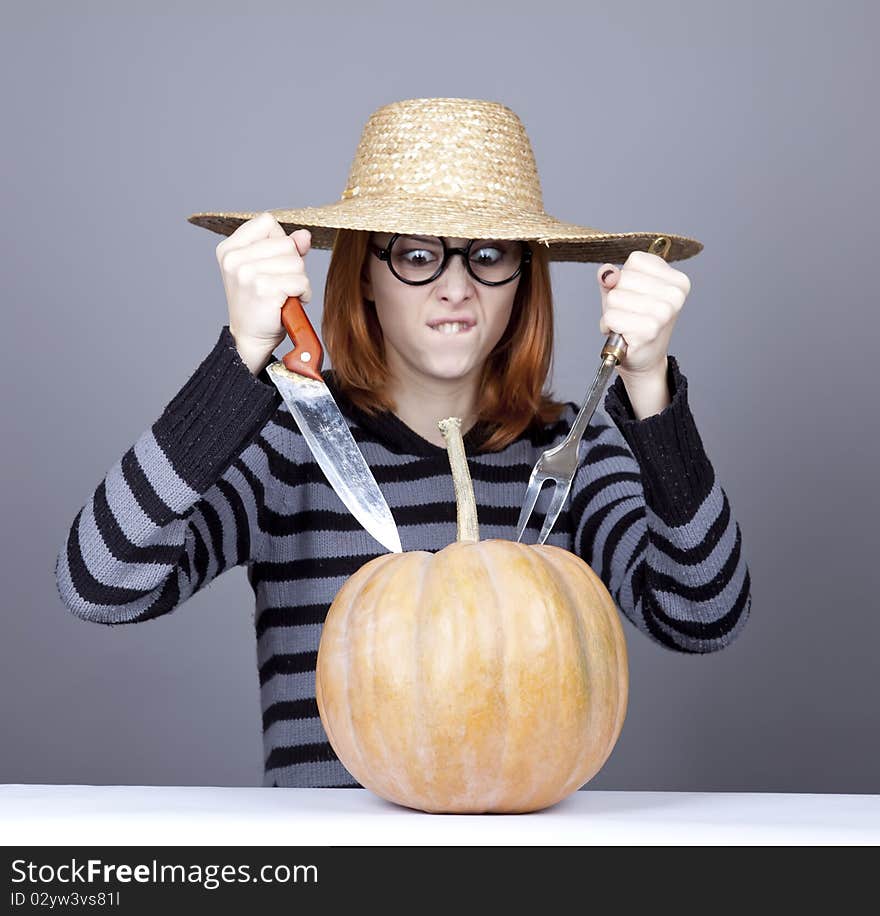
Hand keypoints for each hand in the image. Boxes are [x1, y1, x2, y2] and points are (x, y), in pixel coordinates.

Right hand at [215, 211, 312, 373]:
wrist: (250, 338)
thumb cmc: (259, 304)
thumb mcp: (268, 269)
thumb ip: (285, 247)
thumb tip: (304, 236)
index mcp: (230, 248)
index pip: (267, 222)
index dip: (279, 241)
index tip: (272, 263)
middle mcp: (234, 258)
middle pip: (286, 243)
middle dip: (292, 265)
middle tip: (279, 285)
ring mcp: (246, 273)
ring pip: (296, 262)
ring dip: (298, 281)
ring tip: (284, 294)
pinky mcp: (263, 289)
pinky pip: (300, 281)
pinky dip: (303, 293)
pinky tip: (289, 303)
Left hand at [596, 249, 691, 377]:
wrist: (643, 358)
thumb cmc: (634, 321)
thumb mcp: (623, 291)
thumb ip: (612, 276)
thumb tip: (608, 273)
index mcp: (677, 280)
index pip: (635, 260)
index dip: (625, 278)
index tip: (636, 296)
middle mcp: (676, 295)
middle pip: (623, 278)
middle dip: (616, 297)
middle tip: (629, 314)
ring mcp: (664, 313)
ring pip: (614, 297)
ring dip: (612, 313)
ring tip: (626, 324)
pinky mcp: (649, 330)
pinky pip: (610, 317)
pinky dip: (609, 327)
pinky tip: (623, 334)